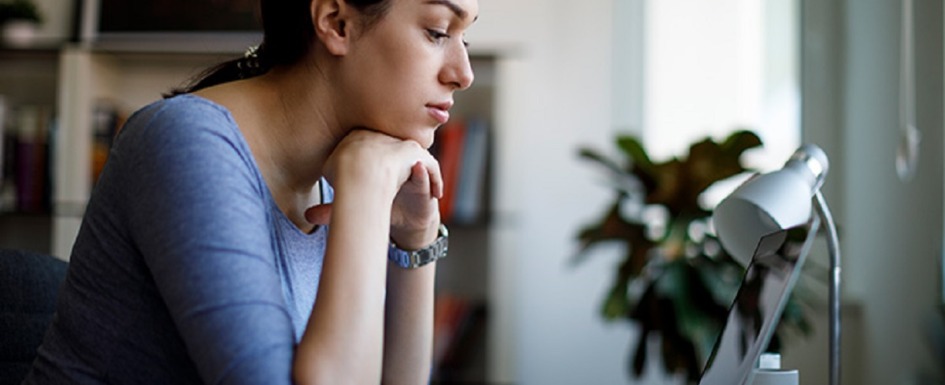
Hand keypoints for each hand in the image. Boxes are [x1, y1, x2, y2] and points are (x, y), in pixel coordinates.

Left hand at [305, 129, 442, 248]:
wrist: (405, 222)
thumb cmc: (379, 205)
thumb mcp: (355, 208)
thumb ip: (333, 211)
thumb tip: (307, 217)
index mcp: (376, 157)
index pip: (367, 141)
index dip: (358, 143)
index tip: (345, 150)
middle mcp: (395, 158)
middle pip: (390, 143)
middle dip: (383, 144)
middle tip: (369, 152)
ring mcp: (414, 168)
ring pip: (412, 155)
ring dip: (409, 156)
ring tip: (403, 160)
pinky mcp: (428, 183)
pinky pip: (430, 173)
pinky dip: (426, 174)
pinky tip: (420, 171)